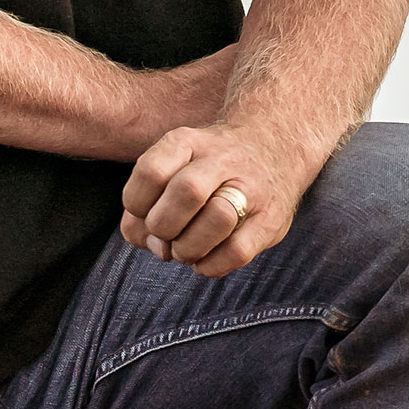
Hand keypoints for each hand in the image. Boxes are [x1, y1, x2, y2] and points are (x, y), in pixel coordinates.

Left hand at [121, 119, 310, 276]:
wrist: (271, 149)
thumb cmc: (202, 171)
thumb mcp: (168, 168)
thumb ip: (143, 204)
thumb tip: (151, 243)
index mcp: (187, 142)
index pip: (151, 171)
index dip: (137, 204)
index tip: (143, 213)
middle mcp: (222, 159)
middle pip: (187, 192)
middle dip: (163, 226)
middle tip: (164, 236)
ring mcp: (252, 189)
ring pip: (219, 218)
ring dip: (188, 249)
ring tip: (185, 251)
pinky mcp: (272, 220)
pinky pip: (238, 251)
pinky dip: (211, 265)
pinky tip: (205, 260)